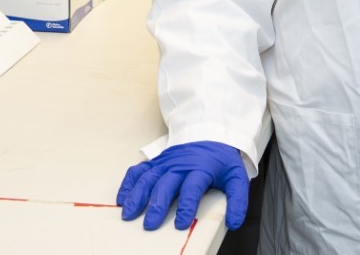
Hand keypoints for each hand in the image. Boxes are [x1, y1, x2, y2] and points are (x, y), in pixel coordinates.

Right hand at [116, 141, 248, 230]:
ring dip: (137, 196)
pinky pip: (139, 171)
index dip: (186, 206)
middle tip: (149, 225)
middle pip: (165, 184)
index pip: (192, 188)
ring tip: (129, 214)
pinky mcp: (156, 162)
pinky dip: (129, 183)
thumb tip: (234, 223)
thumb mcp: (236, 177)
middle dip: (157, 205)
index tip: (181, 224)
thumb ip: (238, 200)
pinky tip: (122, 198)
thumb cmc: (221, 160)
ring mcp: (165, 162)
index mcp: (200, 168)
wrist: (210, 134)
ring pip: (148, 178)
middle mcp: (180, 164)